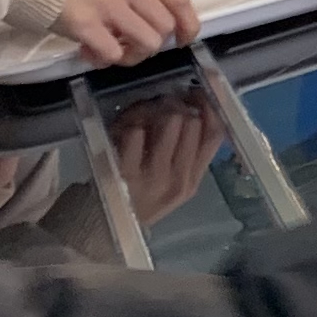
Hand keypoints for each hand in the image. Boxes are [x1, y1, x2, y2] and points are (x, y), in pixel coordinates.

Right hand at [58, 0, 195, 65]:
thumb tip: (154, 15)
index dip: (188, 24)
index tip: (183, 39)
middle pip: (164, 26)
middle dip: (152, 44)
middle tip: (129, 45)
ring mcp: (108, 4)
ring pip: (147, 44)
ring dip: (132, 55)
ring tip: (110, 50)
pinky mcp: (87, 25)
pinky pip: (114, 54)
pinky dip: (106, 61)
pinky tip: (89, 53)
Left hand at [104, 92, 222, 222]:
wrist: (100, 226)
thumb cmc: (135, 197)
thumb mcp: (168, 182)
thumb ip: (185, 152)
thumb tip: (195, 105)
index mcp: (192, 180)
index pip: (215, 135)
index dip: (210, 105)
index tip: (197, 90)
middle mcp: (179, 179)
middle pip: (192, 122)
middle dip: (176, 104)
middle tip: (160, 104)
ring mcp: (154, 177)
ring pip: (170, 120)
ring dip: (153, 108)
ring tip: (141, 114)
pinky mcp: (127, 172)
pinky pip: (137, 130)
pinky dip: (129, 123)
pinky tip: (122, 129)